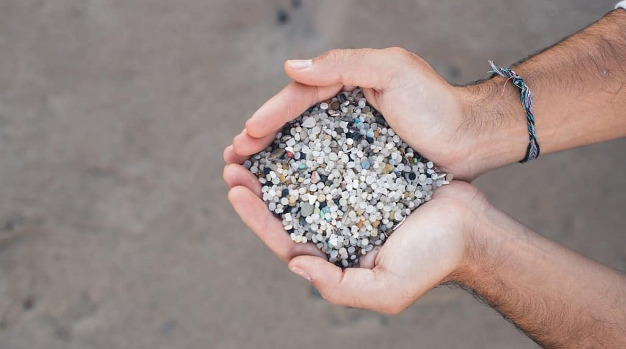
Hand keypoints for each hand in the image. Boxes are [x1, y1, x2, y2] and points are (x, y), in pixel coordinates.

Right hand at [224, 47, 500, 180]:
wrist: (473, 138)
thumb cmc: (436, 103)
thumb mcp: (392, 70)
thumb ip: (344, 64)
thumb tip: (291, 68)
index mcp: (346, 84)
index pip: (299, 97)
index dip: (271, 115)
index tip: (246, 136)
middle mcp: (344, 111)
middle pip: (294, 124)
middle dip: (261, 139)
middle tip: (233, 159)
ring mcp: (353, 139)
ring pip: (304, 148)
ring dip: (274, 160)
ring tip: (246, 175)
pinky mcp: (363, 165)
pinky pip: (326, 170)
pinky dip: (302, 177)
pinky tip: (284, 190)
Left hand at [225, 161, 487, 313]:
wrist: (470, 227)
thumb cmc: (432, 260)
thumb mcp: (385, 289)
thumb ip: (337, 287)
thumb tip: (295, 265)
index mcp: (333, 255)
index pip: (284, 238)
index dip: (256, 216)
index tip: (235, 190)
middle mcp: (335, 226)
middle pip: (284, 206)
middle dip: (254, 186)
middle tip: (230, 162)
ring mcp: (348, 198)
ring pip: (301, 180)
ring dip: (273, 162)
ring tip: (249, 142)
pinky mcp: (363, 173)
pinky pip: (328, 158)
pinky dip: (306, 146)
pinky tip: (291, 130)